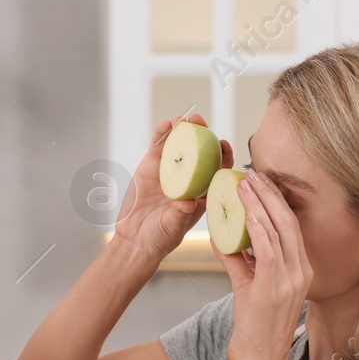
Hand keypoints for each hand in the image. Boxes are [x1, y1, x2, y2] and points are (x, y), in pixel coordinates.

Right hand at [112, 115, 233, 260]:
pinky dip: (161, 135)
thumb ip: (181, 214)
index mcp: (201, 191)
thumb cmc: (160, 238)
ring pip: (178, 145)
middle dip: (202, 134)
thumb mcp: (173, 228)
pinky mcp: (150, 167)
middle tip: (200, 121)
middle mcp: (187, 178)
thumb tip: (190, 202)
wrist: (135, 240)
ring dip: (181, 129)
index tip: (223, 143)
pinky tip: (166, 125)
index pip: (217, 168)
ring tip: (182, 119)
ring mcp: (169, 170)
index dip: (223, 153)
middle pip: (199, 151)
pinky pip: (157, 148)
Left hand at [217, 170, 312, 359]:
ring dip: (261, 205)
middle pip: (289, 221)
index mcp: (299, 269)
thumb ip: (238, 261)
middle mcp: (301, 271)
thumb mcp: (247, 287)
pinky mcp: (275, 287)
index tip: (261, 183)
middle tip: (253, 174)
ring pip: (279, 231)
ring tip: (245, 184)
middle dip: (271, 195)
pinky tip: (247, 212)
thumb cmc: (254, 328)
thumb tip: (222, 237)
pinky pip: (269, 250)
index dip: (276, 202)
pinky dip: (258, 228)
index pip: (291, 226)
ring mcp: (291, 279)